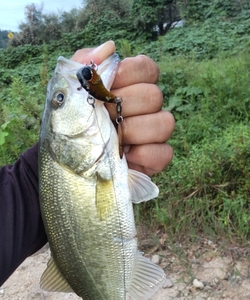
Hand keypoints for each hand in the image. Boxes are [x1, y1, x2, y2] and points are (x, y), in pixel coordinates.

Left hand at [71, 41, 174, 175]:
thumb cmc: (68, 123)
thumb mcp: (68, 90)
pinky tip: (125, 157)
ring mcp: (153, 134)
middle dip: (124, 108)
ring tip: (113, 139)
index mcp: (128, 86)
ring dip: (135, 131)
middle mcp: (145, 107)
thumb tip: (109, 48)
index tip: (105, 88)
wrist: (64, 159)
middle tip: (103, 118)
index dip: (129, 76)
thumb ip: (84, 64)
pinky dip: (145, 155)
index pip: (147, 68)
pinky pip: (165, 153)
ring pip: (165, 123)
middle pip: (155, 96)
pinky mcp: (154, 159)